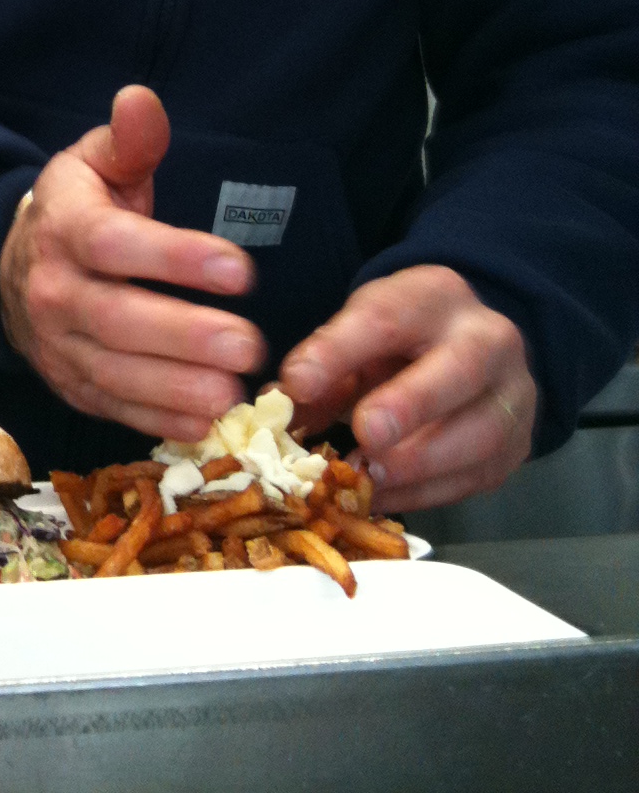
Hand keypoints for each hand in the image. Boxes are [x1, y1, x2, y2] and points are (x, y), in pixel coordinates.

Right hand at [0, 85, 265, 441]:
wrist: (11, 269)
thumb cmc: (78, 209)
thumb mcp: (96, 163)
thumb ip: (129, 139)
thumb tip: (141, 99)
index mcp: (65, 227)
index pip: (115, 244)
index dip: (175, 258)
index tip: (240, 270)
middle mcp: (54, 290)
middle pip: (116, 318)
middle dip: (184, 336)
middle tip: (249, 346)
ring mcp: (58, 345)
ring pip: (115, 372)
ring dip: (176, 388)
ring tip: (235, 394)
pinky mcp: (70, 386)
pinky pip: (113, 407)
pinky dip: (159, 421)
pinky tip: (206, 423)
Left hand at [280, 266, 535, 511]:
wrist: (473, 347)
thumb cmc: (404, 339)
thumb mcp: (361, 328)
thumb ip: (324, 362)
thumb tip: (278, 402)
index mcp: (435, 296)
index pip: (388, 317)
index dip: (340, 351)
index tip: (297, 383)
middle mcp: (487, 340)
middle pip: (458, 370)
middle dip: (409, 404)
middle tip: (364, 433)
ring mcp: (513, 397)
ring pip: (480, 434)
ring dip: (418, 463)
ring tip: (366, 477)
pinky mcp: (515, 450)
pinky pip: (476, 477)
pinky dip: (425, 493)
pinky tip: (381, 498)